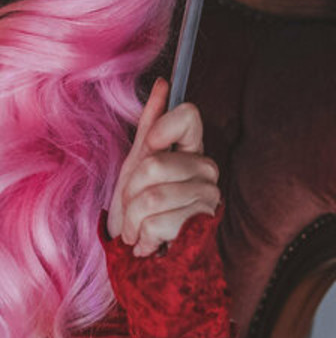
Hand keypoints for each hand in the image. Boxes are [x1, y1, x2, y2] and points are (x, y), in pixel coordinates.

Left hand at [107, 78, 220, 257]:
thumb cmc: (136, 209)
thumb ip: (150, 125)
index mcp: (191, 150)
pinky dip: (142, 239)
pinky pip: (157, 224)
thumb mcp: (135, 164)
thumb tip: (163, 83)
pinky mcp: (202, 228)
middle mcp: (206, 171)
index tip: (150, 148)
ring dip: (132, 221)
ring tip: (138, 230)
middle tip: (132, 208)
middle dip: (129, 192)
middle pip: (154, 164)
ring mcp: (208, 199)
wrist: (138, 254)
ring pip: (151, 198)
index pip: (188, 115)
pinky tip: (150, 244)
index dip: (161, 130)